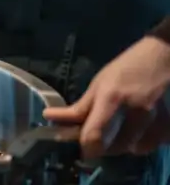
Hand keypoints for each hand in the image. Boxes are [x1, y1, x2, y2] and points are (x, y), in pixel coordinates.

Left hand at [43, 36, 169, 157]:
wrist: (163, 56)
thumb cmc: (127, 68)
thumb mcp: (99, 83)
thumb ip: (79, 107)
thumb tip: (49, 117)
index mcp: (112, 99)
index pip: (94, 135)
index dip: (86, 148)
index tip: (82, 150)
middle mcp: (135, 111)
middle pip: (115, 147)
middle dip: (104, 147)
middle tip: (100, 139)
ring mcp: (156, 118)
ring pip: (135, 149)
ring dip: (125, 146)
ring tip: (119, 133)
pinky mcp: (169, 123)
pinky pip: (153, 144)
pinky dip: (144, 142)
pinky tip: (139, 131)